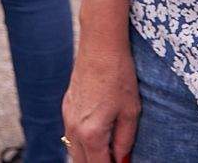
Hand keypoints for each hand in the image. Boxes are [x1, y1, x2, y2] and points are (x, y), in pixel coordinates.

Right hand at [62, 34, 140, 162]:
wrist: (100, 44)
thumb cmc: (119, 74)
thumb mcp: (130, 111)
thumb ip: (125, 141)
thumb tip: (122, 160)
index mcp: (91, 133)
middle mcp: (74, 128)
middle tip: (116, 159)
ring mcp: (67, 117)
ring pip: (73, 150)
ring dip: (89, 156)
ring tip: (108, 150)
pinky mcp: (67, 106)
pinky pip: (70, 134)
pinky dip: (82, 142)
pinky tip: (98, 134)